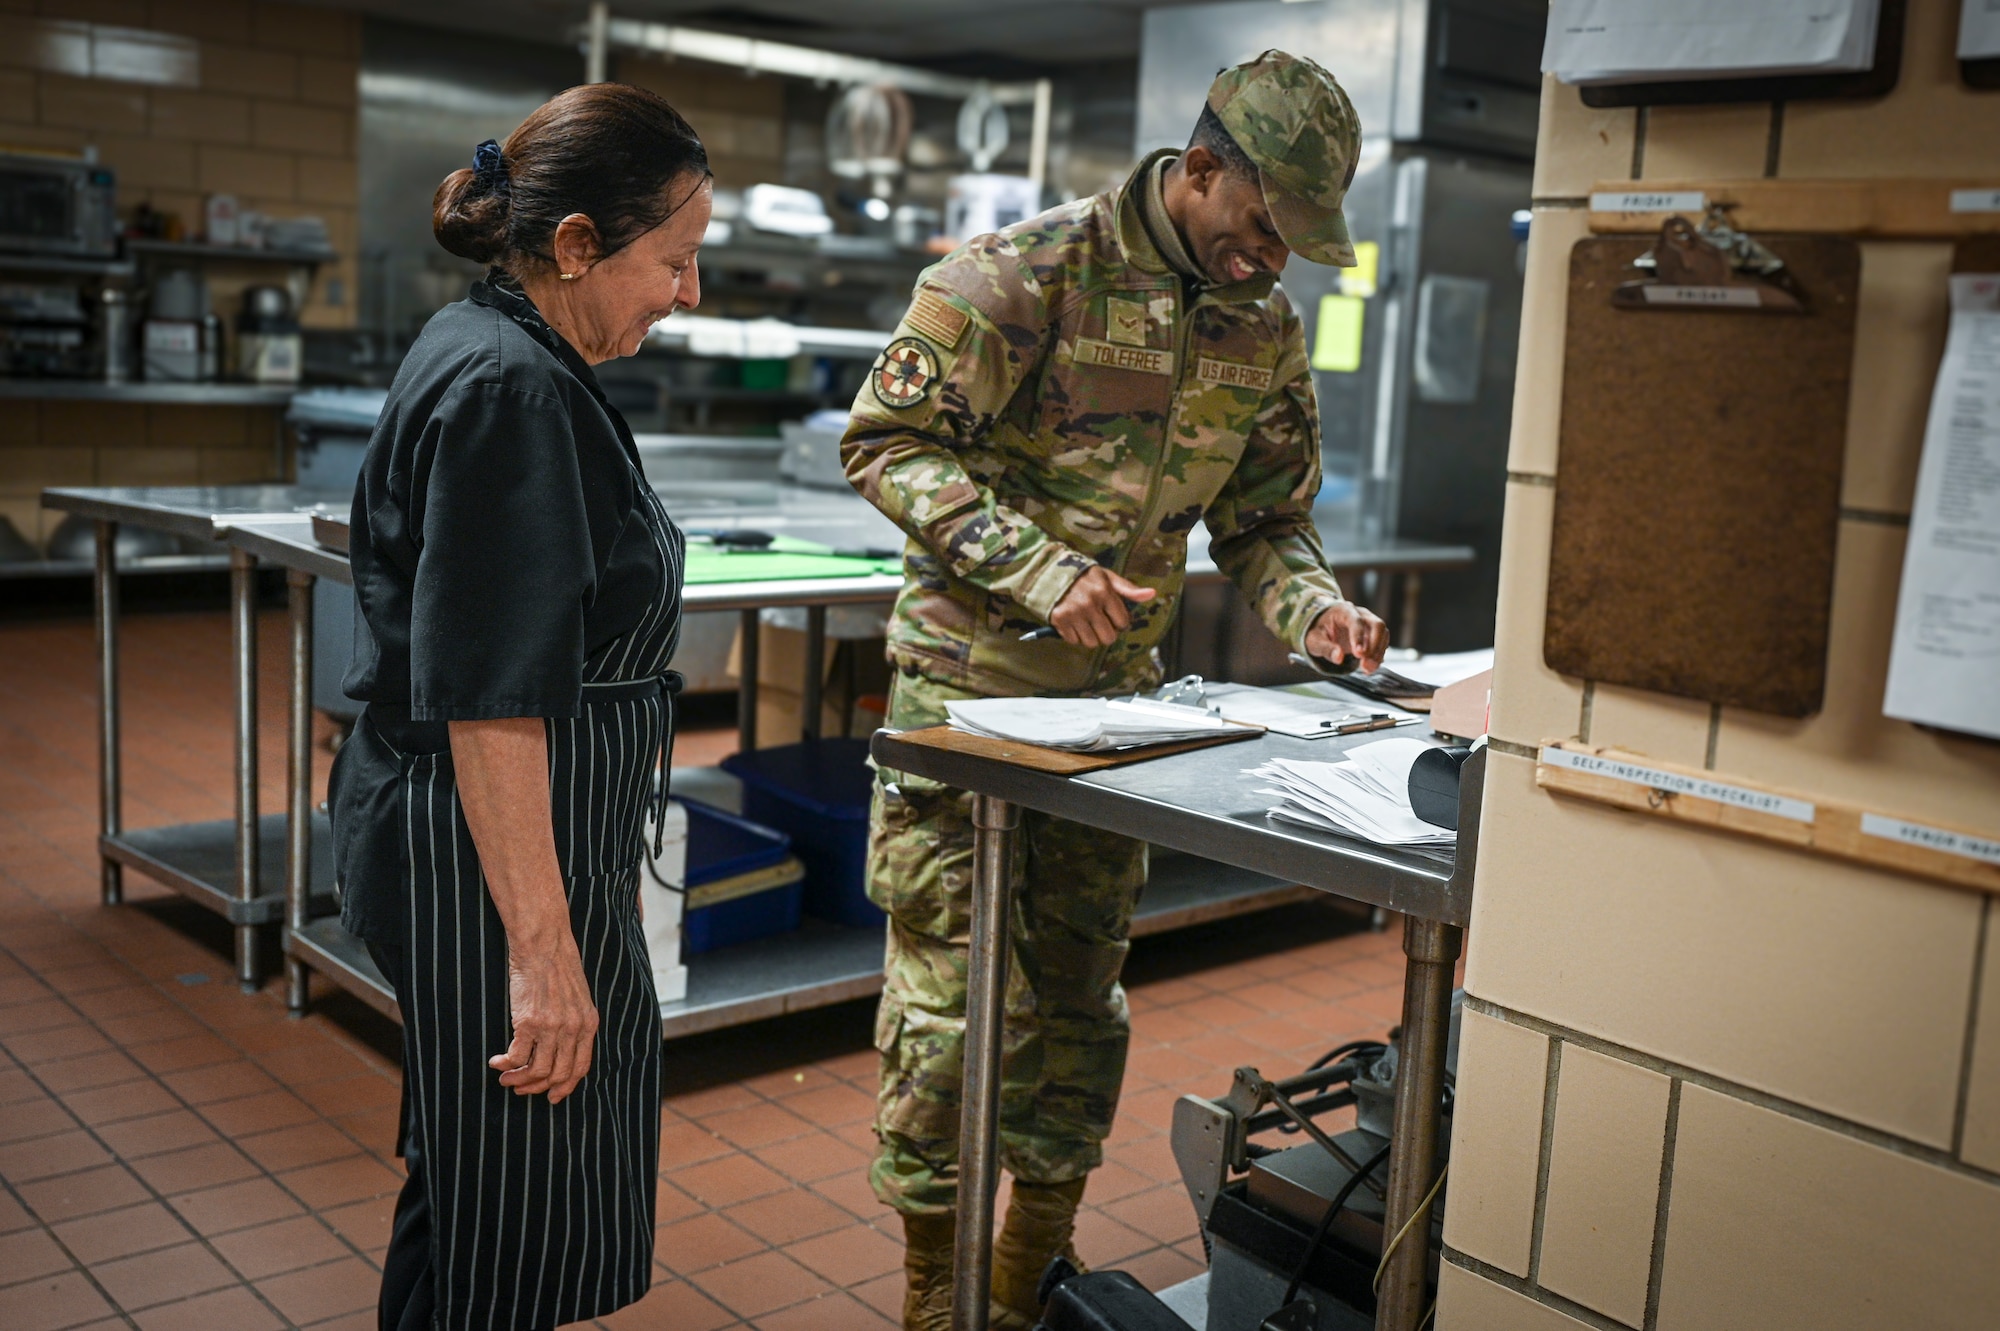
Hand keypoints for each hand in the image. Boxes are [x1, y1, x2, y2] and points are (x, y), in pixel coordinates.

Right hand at [489, 931, 598, 1103]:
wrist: (543, 945)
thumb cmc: (557, 967)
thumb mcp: (579, 997)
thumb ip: (575, 1022)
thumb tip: (562, 1048)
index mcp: (588, 1024)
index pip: (580, 1067)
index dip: (566, 1087)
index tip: (552, 1097)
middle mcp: (573, 1029)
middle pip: (558, 1075)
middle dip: (537, 1088)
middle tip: (521, 1090)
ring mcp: (552, 1027)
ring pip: (536, 1071)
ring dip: (518, 1080)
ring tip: (505, 1078)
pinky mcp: (529, 1022)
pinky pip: (517, 1057)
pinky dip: (505, 1064)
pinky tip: (496, 1061)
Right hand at [1049, 568, 1156, 648]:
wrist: (1050, 572)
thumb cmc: (1085, 576)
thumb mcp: (1108, 577)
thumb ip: (1128, 589)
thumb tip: (1152, 594)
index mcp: (1105, 592)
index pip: (1123, 622)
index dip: (1120, 622)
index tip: (1112, 617)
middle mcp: (1090, 604)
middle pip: (1108, 637)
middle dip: (1107, 633)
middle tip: (1100, 624)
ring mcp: (1074, 613)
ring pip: (1091, 642)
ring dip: (1091, 637)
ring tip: (1087, 624)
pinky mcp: (1060, 620)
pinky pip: (1074, 641)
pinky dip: (1075, 636)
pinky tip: (1074, 624)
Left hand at [1304, 602, 1388, 673]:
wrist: (1323, 628)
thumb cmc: (1317, 631)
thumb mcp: (1314, 640)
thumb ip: (1325, 648)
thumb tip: (1338, 657)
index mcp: (1344, 610)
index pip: (1357, 621)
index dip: (1359, 637)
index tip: (1359, 655)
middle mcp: (1360, 614)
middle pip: (1377, 625)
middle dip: (1374, 646)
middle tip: (1364, 664)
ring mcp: (1369, 622)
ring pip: (1383, 635)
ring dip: (1378, 653)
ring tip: (1367, 669)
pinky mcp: (1373, 633)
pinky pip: (1382, 643)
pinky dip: (1378, 656)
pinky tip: (1369, 667)